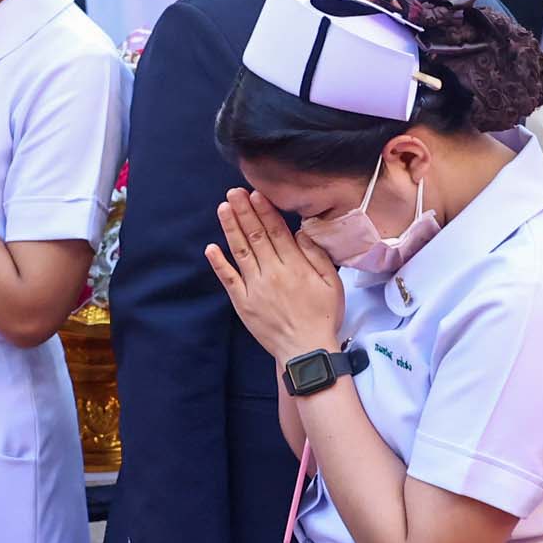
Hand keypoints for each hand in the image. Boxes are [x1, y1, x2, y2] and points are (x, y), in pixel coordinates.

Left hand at [206, 186, 349, 362]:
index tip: (255, 194)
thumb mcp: (332, 283)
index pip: (277, 231)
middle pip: (256, 236)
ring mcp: (255, 288)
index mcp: (295, 266)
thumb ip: (317, 255)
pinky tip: (211, 247)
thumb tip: (302, 232)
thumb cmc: (323, 315)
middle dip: (244, 212)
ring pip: (240, 251)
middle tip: (233, 193)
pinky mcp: (243, 302)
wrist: (305, 349)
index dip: (264, 211)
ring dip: (231, 228)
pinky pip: (228, 279)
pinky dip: (219, 263)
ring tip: (223, 208)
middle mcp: (272, 273)